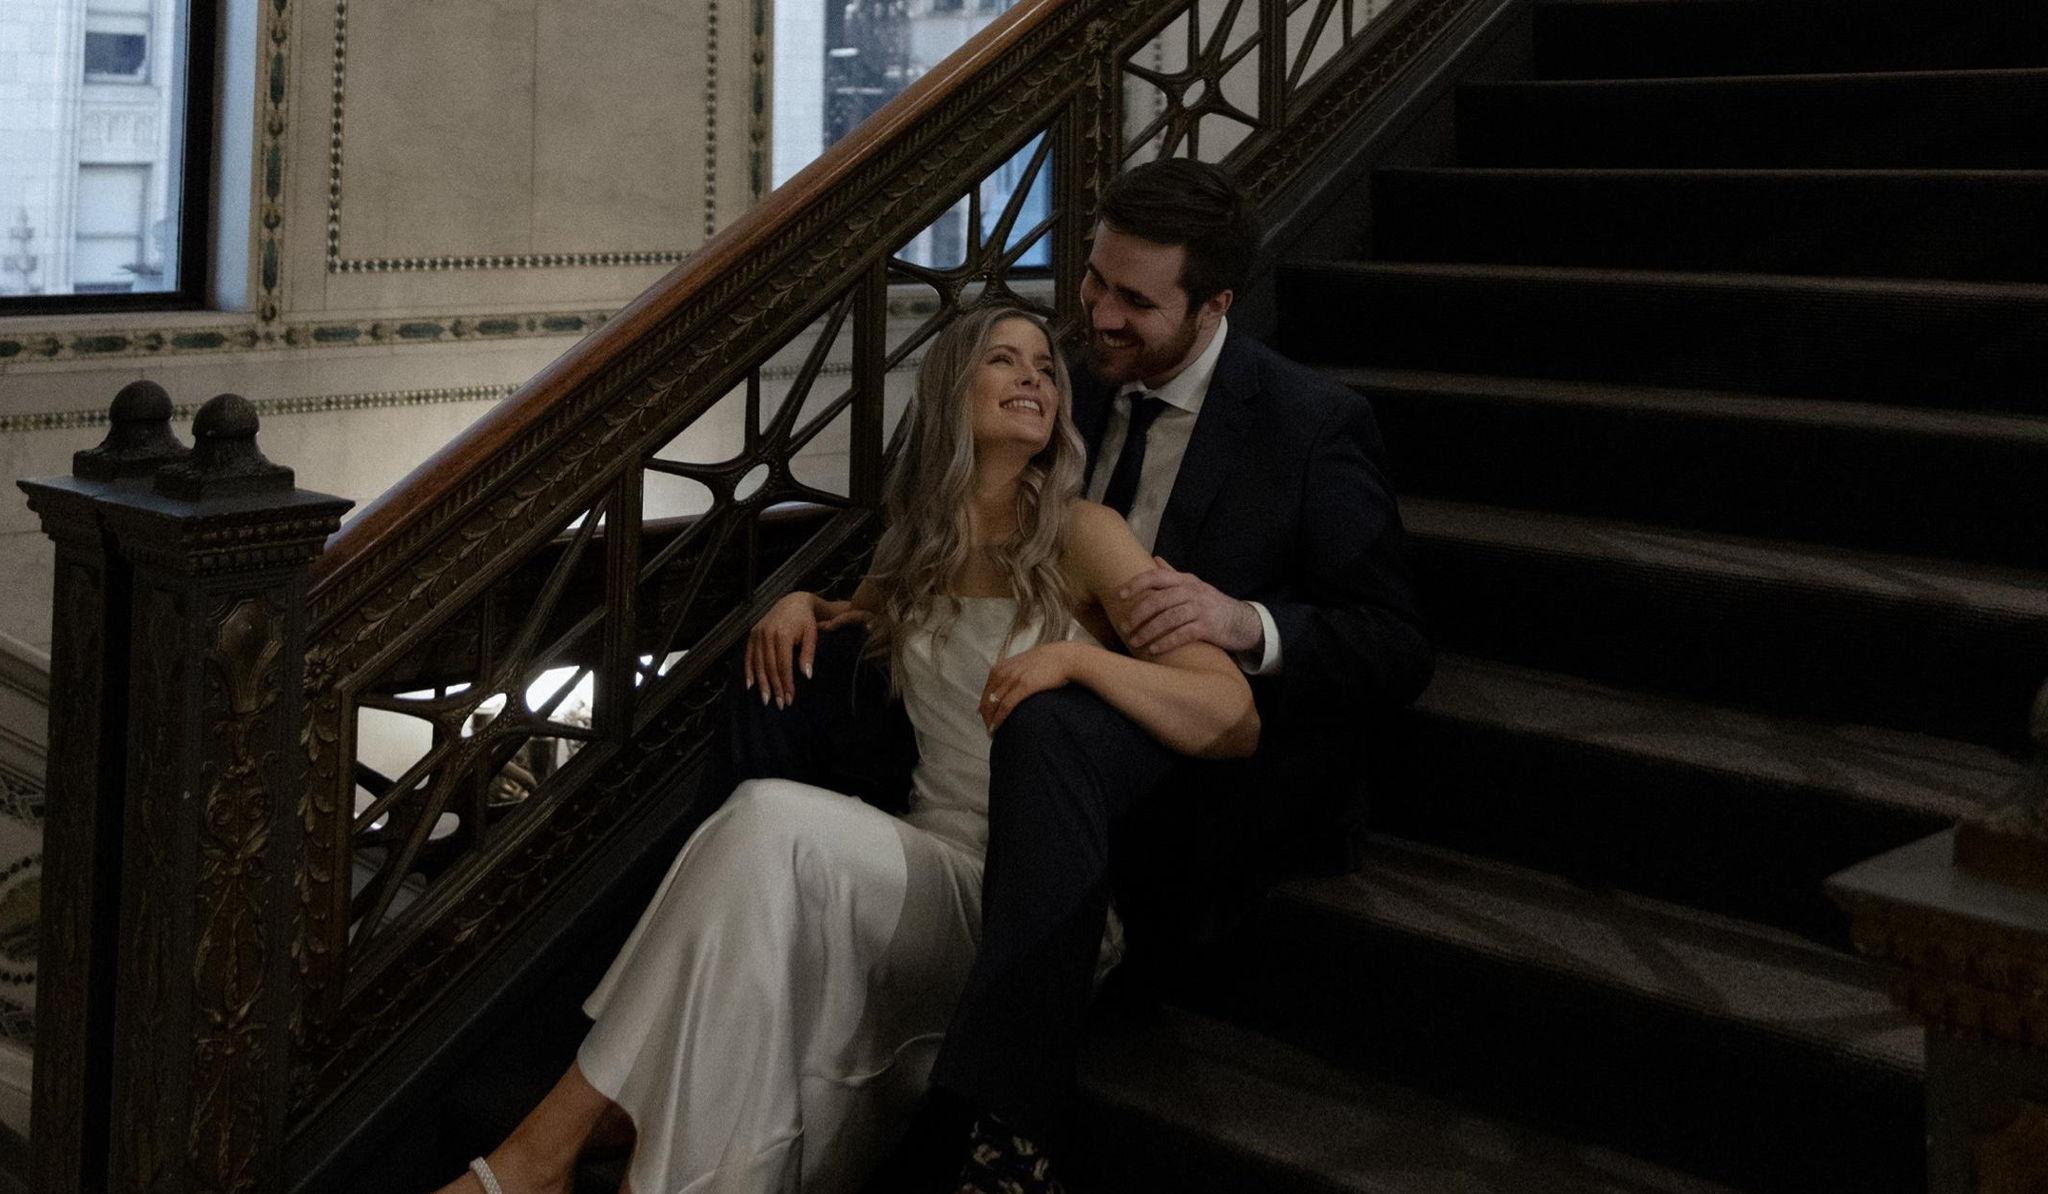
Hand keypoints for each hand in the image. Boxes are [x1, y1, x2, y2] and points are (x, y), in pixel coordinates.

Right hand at [744, 593, 867, 707]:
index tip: (790, 698)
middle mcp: (767, 634)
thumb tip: (807, 676)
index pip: (783, 665)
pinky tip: (750, 685)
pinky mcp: (752, 634)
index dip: (786, 684)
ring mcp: (758, 634)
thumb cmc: (806, 620)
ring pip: (758, 663)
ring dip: (762, 684)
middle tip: (779, 704)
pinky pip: (748, 655)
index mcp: (783, 635)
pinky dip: (748, 671)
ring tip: (766, 700)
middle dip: (774, 688)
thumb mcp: (812, 634)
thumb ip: (808, 654)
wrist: (793, 601)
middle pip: (769, 667)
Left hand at [979, 642, 1085, 733]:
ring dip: (990, 721)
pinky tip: (997, 728)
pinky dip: (998, 719)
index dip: (984, 710)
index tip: (988, 721)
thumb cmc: (1048, 664)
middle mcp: (1003, 672)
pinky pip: (1005, 706)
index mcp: (1001, 668)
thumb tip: (1006, 691)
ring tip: (993, 734)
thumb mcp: (1023, 665)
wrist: (1065, 658)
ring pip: (993, 705)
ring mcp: (1013, 678)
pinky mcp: (1024, 686)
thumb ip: (1012, 675)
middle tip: (991, 732)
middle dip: (986, 718)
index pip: (985, 693)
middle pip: (986, 701)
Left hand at [1116, 556, 1261, 656]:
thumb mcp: (1195, 585)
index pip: (1157, 576)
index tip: (1119, 595)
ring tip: (1135, 642)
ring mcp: (1201, 609)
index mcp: (1186, 580)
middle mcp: (1193, 591)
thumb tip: (1154, 559)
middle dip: (1138, 613)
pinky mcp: (1208, 627)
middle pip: (1159, 599)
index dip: (1137, 584)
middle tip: (1123, 626)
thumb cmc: (1212, 605)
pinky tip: (1154, 650)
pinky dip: (1166, 642)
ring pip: (1168, 618)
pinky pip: (1182, 634)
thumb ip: (1173, 574)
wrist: (1244, 622)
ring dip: (1148, 631)